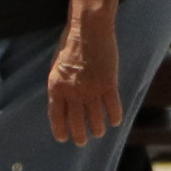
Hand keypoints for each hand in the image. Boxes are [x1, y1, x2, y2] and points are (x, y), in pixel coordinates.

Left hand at [44, 0, 127, 145]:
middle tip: (82, 142)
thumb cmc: (70, 43)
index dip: (60, 130)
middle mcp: (73, 92)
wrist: (88, 28)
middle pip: (76, 123)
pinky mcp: (108, 83)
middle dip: (79, 136)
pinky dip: (114, 117)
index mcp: (56, 87)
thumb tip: (63, 102)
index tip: (63, 138)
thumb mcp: (56, 66)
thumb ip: (60, 85)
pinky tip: (115, 121)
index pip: (56, 117)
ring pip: (96, 119)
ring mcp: (91, 89)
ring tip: (99, 132)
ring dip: (98, 129)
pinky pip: (112, 107)